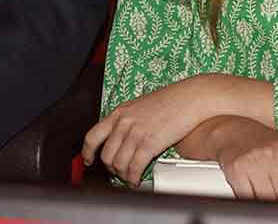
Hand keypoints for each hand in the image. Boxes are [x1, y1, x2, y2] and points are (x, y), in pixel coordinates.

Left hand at [82, 78, 212, 185]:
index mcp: (119, 113)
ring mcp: (136, 132)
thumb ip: (127, 120)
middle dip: (111, 168)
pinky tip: (137, 180)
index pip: (93, 135)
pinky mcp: (150, 142)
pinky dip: (134, 178)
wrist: (189, 97)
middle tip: (119, 173)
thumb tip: (122, 137)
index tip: (88, 160)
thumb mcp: (140, 106)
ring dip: (123, 175)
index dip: (88, 152)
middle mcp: (124, 122)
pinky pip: (134, 167)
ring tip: (130, 178)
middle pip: (106, 155)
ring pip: (119, 164)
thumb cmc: (170, 101)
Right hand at [179, 116, 277, 204]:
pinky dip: (254, 200)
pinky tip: (257, 193)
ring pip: (270, 202)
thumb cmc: (268, 142)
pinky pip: (249, 199)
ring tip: (272, 194)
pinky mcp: (236, 172)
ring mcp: (253, 163)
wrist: (233, 131)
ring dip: (272, 203)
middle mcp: (273, 155)